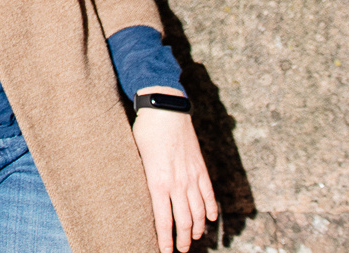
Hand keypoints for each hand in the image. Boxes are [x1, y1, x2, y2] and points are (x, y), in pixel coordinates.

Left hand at [132, 97, 217, 252]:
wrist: (165, 109)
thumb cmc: (145, 132)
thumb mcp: (138, 158)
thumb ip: (145, 179)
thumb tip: (145, 198)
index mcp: (158, 182)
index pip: (163, 220)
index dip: (165, 239)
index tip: (165, 251)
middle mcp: (177, 183)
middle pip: (183, 221)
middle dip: (182, 239)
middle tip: (181, 249)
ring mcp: (192, 177)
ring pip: (198, 211)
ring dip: (196, 228)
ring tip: (194, 238)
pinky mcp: (200, 168)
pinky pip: (208, 194)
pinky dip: (210, 209)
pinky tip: (209, 219)